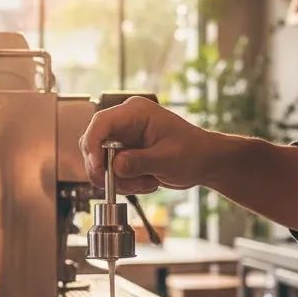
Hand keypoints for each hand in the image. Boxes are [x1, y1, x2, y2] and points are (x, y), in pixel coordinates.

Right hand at [79, 97, 216, 193]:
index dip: (93, 145)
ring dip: (119, 180)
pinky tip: (146, 181)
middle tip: (125, 184)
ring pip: (100, 162)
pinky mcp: (123, 154)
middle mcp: (124, 122)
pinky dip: (124, 183)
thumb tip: (115, 166)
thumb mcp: (167, 159)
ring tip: (145, 182)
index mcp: (135, 112)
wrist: (203, 161)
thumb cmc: (193, 152)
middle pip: (94, 144)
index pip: (101, 123)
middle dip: (107, 170)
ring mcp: (122, 138)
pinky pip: (110, 171)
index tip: (98, 168)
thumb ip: (139, 162)